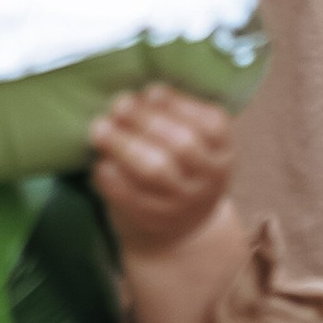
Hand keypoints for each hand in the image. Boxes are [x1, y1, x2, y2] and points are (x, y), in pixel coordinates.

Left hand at [89, 84, 235, 254]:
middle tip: (118, 104)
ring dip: (124, 144)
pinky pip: (132, 198)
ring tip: (100, 128)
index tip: (151, 91)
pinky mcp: (154, 222)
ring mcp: (183, 204)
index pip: (211, 124)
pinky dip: (113, 178)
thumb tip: (138, 93)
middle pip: (182, 145)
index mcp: (222, 151)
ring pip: (156, 170)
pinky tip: (100, 164)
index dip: (180, 105)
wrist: (181, 232)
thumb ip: (174, 118)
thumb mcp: (195, 145)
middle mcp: (209, 178)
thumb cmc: (181, 169)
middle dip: (147, 120)